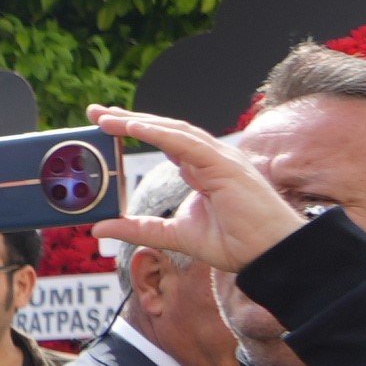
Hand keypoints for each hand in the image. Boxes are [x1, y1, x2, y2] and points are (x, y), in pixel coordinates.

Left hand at [90, 107, 304, 272]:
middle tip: (95, 112)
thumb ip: (138, 229)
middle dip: (128, 119)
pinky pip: (186, 143)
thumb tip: (99, 228)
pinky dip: (158, 133)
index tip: (103, 125)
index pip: (163, 141)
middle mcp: (209, 158)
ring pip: (173, 130)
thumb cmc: (236, 243)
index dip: (134, 130)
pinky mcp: (224, 165)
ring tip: (106, 118)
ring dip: (138, 121)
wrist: (270, 254)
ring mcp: (219, 158)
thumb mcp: (173, 236)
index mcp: (201, 170)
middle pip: (164, 129)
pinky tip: (134, 127)